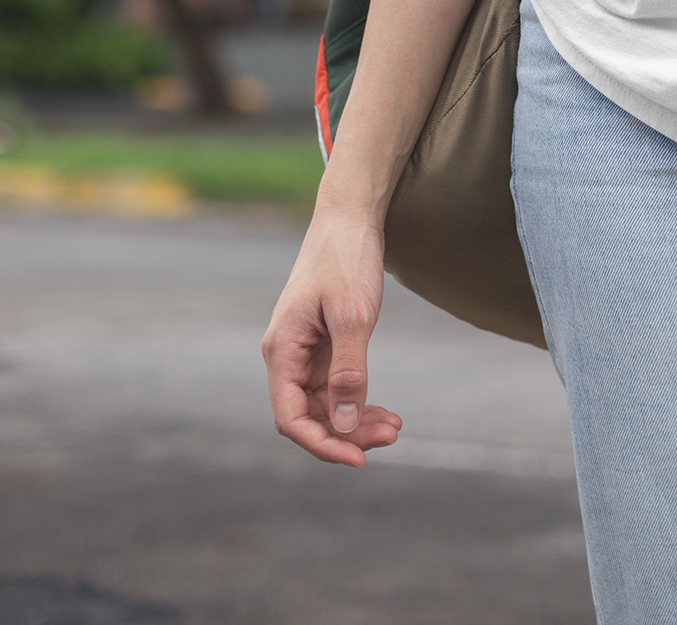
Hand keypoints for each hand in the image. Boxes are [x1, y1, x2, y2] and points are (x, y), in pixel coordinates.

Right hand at [262, 208, 402, 468]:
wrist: (351, 216)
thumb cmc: (347, 258)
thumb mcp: (353, 316)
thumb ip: (349, 373)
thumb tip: (346, 426)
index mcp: (282, 349)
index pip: (290, 418)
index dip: (323, 444)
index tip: (359, 459)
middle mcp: (286, 355)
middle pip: (309, 416)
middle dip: (347, 433)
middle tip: (391, 435)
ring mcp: (304, 350)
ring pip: (325, 404)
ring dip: (356, 421)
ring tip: (394, 427)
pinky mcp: (322, 344)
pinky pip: (335, 386)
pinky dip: (358, 400)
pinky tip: (384, 411)